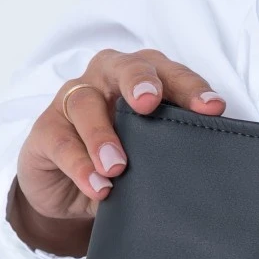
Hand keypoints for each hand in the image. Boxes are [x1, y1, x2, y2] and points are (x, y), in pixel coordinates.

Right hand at [9, 49, 225, 256]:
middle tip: (149, 103)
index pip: (168, 73)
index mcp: (141, 79)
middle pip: (123, 67)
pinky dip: (79, 165)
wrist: (70, 191)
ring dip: (103, 135)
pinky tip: (98, 185)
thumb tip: (208, 163)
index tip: (213, 108)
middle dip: (138, 81)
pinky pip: (61, 141)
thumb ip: (171, 148)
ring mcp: (71, 101)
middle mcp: (106, 80)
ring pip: (85, 104)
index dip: (190, 87)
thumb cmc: (121, 161)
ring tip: (117, 167)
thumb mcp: (150, 154)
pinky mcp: (46, 130)